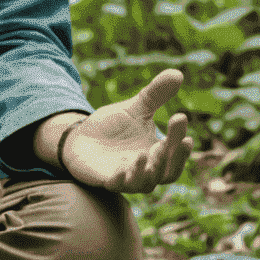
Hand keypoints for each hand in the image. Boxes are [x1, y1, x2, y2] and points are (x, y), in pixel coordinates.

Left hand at [55, 69, 192, 195]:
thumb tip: (178, 73)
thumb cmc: (113, 126)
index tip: (180, 116)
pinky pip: (117, 186)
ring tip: (145, 154)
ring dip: (148, 171)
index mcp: (157, 153)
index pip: (175, 150)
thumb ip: (155, 94)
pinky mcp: (107, 181)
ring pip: (146, 184)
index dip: (180, 136)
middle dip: (174, 157)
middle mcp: (147, 169)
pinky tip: (122, 168)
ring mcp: (127, 177)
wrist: (80, 138)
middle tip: (177, 139)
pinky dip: (122, 179)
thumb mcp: (135, 108)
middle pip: (168, 172)